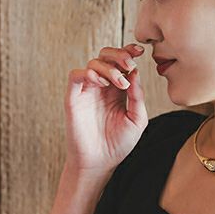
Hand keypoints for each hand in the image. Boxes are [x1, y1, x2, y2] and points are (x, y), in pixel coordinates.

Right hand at [64, 43, 148, 173]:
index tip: (140, 50)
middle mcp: (102, 88)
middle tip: (129, 64)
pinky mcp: (74, 97)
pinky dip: (88, 73)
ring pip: (93, 64)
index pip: (121, 64)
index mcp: (118, 91)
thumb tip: (135, 73)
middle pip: (106, 57)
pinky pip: (76, 75)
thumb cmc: (118, 144)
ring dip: (108, 67)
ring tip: (120, 82)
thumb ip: (137, 97)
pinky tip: (101, 82)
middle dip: (119, 55)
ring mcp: (87, 91)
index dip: (129, 53)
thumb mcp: (137, 120)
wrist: (100, 163)